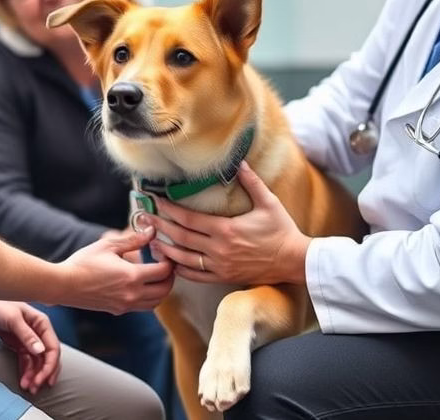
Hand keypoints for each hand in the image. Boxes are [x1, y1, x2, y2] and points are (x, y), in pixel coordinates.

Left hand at [0, 299, 60, 393]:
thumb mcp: (12, 319)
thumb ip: (27, 335)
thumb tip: (41, 351)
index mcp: (41, 322)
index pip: (53, 347)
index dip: (50, 365)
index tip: (42, 379)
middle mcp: (38, 331)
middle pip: (48, 356)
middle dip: (44, 373)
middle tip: (35, 387)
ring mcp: (28, 339)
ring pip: (38, 361)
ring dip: (35, 375)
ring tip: (28, 388)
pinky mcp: (18, 345)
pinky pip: (27, 361)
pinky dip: (27, 372)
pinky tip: (24, 381)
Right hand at [60, 227, 174, 313]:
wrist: (64, 285)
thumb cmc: (83, 263)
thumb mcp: (109, 245)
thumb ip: (134, 239)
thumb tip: (151, 231)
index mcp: (132, 277)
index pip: (164, 272)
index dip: (169, 261)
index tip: (164, 252)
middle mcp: (132, 295)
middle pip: (165, 290)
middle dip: (170, 277)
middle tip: (166, 264)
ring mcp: (125, 305)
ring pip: (155, 303)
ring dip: (161, 290)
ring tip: (156, 276)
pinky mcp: (118, 310)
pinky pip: (142, 307)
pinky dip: (149, 298)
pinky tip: (142, 285)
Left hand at [145, 161, 310, 284]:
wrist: (294, 261)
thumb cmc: (282, 230)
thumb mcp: (268, 202)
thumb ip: (251, 182)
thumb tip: (239, 162)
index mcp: (226, 229)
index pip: (189, 219)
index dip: (170, 210)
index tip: (157, 202)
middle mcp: (219, 249)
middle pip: (181, 237)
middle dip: (161, 227)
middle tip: (145, 218)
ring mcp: (220, 265)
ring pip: (184, 259)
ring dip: (166, 250)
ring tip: (151, 241)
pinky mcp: (224, 277)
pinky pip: (196, 275)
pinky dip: (180, 269)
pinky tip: (171, 263)